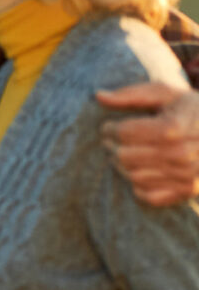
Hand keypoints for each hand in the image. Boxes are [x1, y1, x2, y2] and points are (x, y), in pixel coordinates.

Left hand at [96, 83, 198, 205]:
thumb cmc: (190, 109)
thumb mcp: (165, 94)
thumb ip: (131, 95)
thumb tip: (98, 96)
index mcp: (174, 127)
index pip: (125, 133)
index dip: (110, 129)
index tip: (108, 126)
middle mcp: (183, 154)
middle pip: (126, 156)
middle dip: (113, 147)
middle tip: (110, 141)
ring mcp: (187, 175)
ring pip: (134, 176)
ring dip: (122, 166)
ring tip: (123, 153)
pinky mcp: (188, 191)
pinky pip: (149, 196)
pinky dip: (139, 185)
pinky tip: (140, 170)